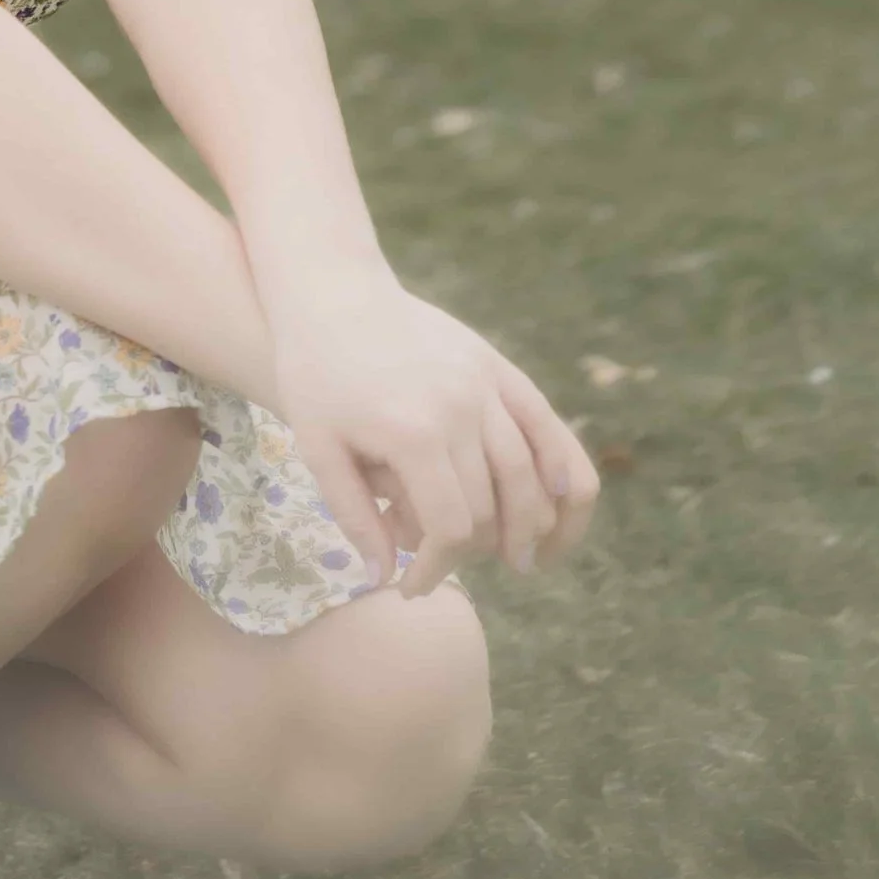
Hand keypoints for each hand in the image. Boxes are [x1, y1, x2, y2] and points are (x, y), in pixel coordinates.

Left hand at [265, 271, 600, 595]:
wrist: (331, 291)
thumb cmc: (313, 372)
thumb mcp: (317, 447)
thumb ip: (355, 516)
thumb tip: (385, 579)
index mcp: (413, 434)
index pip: (452, 527)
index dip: (438, 569)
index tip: (413, 587)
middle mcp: (460, 409)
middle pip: (493, 506)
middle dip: (479, 551)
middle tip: (456, 571)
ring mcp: (485, 383)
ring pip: (534, 472)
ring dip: (537, 524)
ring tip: (526, 561)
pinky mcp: (497, 366)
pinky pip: (547, 424)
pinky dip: (565, 466)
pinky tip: (563, 498)